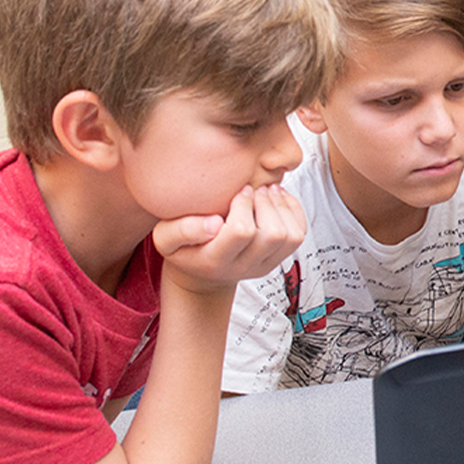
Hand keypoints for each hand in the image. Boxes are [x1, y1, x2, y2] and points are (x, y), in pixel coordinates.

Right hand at [152, 184, 305, 294]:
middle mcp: (245, 266)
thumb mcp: (165, 239)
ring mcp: (264, 264)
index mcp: (216, 260)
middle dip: (266, 203)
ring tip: (265, 192)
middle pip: (272, 234)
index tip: (238, 191)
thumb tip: (214, 223)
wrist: (203, 273)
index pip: (242, 232)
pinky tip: (276, 199)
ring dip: (281, 206)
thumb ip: (182, 230)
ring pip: (290, 235)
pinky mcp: (278, 259)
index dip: (244, 205)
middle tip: (254, 189)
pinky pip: (298, 235)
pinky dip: (293, 211)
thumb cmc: (183, 249)